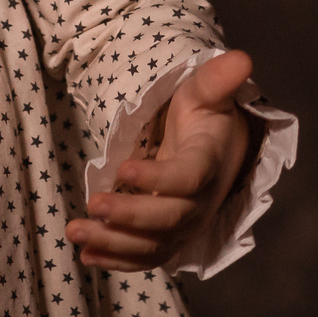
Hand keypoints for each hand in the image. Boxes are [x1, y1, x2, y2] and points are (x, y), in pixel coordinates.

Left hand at [68, 50, 259, 272]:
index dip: (159, 178)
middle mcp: (200, 201)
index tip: (123, 169)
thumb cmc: (205, 116)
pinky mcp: (169, 236)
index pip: (187, 177)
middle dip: (130, 216)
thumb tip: (242, 57)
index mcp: (207, 163)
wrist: (217, 149)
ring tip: (76, 233)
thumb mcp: (206, 92)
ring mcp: (184, 223)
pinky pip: (146, 255)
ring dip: (114, 242)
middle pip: (168, 218)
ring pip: (153, 243)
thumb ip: (217, 80)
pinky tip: (87, 256)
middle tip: (92, 205)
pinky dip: (119, 259)